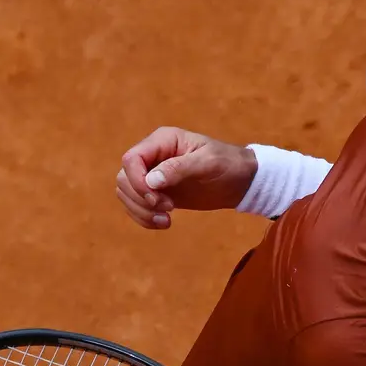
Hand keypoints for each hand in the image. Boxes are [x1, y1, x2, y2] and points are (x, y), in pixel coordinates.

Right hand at [114, 126, 257, 228]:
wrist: (241, 181)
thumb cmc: (228, 164)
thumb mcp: (208, 162)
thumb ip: (179, 168)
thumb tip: (151, 180)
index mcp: (162, 141)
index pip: (131, 159)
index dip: (137, 180)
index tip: (156, 198)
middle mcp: (152, 156)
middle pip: (124, 178)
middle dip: (140, 198)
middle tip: (168, 208)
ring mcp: (153, 175)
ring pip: (126, 194)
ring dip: (141, 211)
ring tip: (166, 220)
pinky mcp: (158, 193)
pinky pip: (137, 206)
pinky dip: (144, 218)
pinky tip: (164, 224)